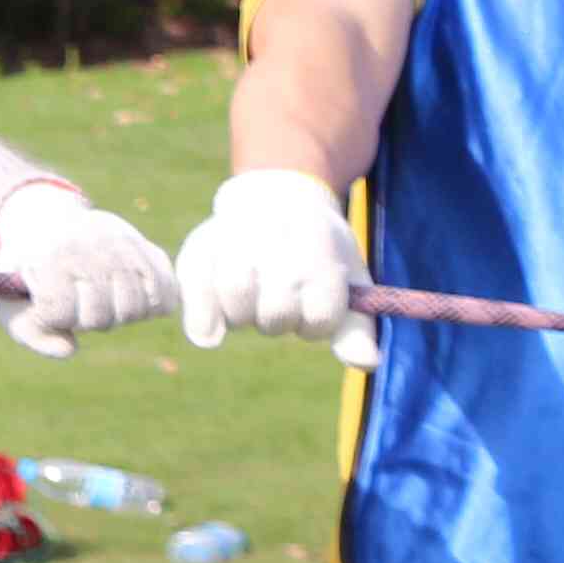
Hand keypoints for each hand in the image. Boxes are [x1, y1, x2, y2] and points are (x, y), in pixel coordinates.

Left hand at [0, 181, 174, 363]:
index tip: (50, 301)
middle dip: (88, 320)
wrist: (54, 228)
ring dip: (121, 315)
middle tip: (81, 302)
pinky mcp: (151, 250)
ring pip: (138, 308)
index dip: (55, 318)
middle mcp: (93, 245)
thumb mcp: (15, 301)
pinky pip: (168, 295)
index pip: (61, 311)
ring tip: (105, 300)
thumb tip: (70, 349)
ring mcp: (127, 245)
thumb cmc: (33, 274)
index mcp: (53, 255)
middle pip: (102, 316)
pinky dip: (154, 306)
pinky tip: (134, 297)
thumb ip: (33, 333)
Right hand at [177, 169, 375, 369]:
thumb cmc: (319, 253)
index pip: (319, 315)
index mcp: (318, 248)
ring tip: (249, 302)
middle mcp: (276, 240)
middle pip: (277, 313)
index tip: (314, 301)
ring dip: (244, 317)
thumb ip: (355, 328)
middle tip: (278, 298)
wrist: (276, 198)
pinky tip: (210, 334)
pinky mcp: (197, 250)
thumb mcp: (348, 283)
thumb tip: (368, 364)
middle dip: (280, 318)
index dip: (317, 320)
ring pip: (237, 302)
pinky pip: (195, 294)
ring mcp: (233, 240)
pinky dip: (202, 320)